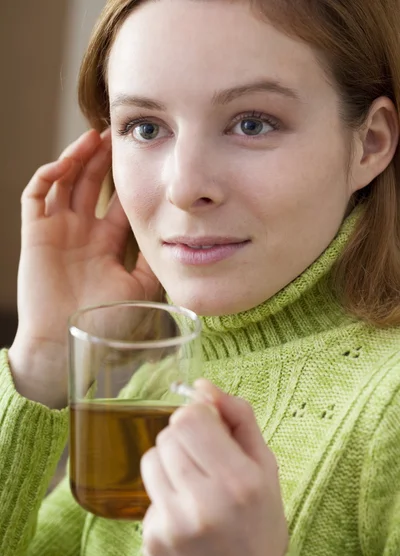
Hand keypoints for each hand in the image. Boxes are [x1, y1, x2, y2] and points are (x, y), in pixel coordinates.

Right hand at [8, 129, 160, 405]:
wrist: (65, 344)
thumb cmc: (103, 323)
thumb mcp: (141, 288)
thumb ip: (155, 262)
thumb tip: (181, 239)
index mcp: (105, 245)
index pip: (118, 203)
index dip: (129, 180)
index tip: (144, 158)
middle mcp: (82, 234)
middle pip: (91, 185)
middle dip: (103, 160)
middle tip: (117, 135)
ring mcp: (57, 231)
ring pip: (65, 182)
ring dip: (77, 158)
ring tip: (94, 137)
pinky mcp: (35, 233)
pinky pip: (37, 195)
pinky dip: (49, 175)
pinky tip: (67, 162)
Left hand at [141, 380, 287, 555]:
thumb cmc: (257, 524)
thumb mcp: (264, 468)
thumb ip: (239, 418)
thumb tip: (203, 386)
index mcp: (240, 480)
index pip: (190, 418)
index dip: (198, 416)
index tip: (209, 427)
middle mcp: (206, 502)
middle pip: (169, 434)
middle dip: (185, 438)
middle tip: (205, 462)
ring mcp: (176, 523)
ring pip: (152, 457)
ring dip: (170, 461)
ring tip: (193, 484)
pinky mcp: (154, 539)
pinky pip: (148, 491)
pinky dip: (163, 492)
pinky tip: (184, 512)